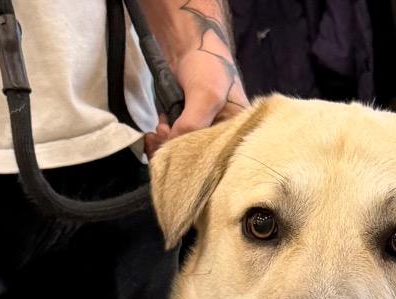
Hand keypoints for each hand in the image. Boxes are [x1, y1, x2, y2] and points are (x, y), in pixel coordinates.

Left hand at [143, 1, 248, 157]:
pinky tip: (157, 128)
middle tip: (163, 140)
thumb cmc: (208, 65)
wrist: (189, 41)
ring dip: (166, 144)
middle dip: (178, 153)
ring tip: (158, 131)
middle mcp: (223, 135)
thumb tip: (174, 149)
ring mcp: (204, 130)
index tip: (177, 154)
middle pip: (200, 158)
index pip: (219, 159)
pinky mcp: (188, 125)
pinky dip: (163, 138)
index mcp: (238, 132)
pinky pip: (175, 140)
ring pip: (184, 151)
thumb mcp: (205, 97)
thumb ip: (192, 125)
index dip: (198, 161)